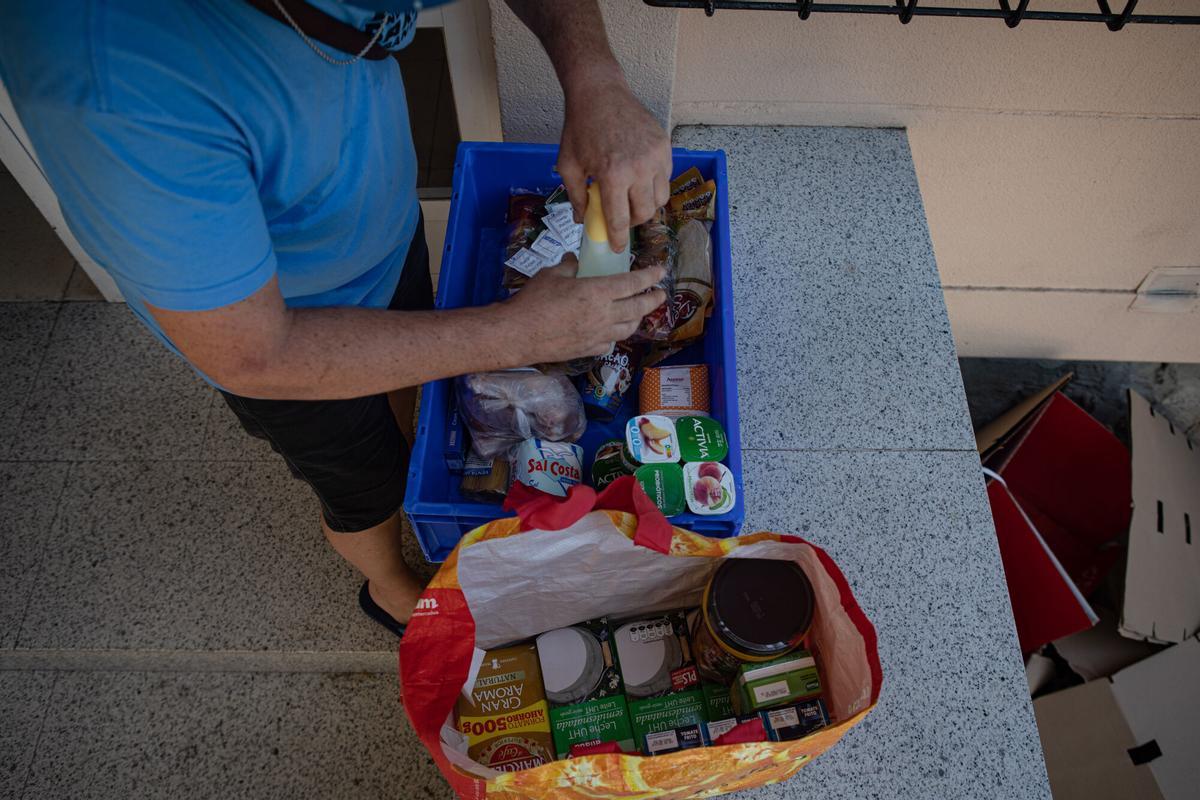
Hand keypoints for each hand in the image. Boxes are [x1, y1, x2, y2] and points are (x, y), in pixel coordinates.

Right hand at [500, 254, 666, 363]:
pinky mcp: (589, 350)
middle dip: (653, 300)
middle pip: (638, 308)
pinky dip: (616, 334)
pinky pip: (611, 342)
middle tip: (661, 294)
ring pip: (628, 328)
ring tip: (639, 312)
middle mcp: (604, 315)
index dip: (650, 276)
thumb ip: (569, 266)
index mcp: (597, 292)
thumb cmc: (534, 301)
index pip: (632, 283)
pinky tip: (613, 331)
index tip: (661, 272)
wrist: (519, 334)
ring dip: (637, 318)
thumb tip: (574, 260)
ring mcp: (598, 335)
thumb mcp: (552, 274)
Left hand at [557, 81, 672, 253]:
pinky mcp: (665, 146)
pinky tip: (639, 178)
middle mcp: (639, 168)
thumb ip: (576, 196)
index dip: (618, 239)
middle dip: (634, 222)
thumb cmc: (580, 128)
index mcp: (613, 175)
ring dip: (647, 205)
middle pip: (645, 213)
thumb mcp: (568, 165)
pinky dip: (654, 185)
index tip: (617, 248)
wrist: (600, 92)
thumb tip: (583, 221)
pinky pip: (666, 177)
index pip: (620, 220)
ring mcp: (656, 156)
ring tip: (632, 199)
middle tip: (622, 219)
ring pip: (660, 198)